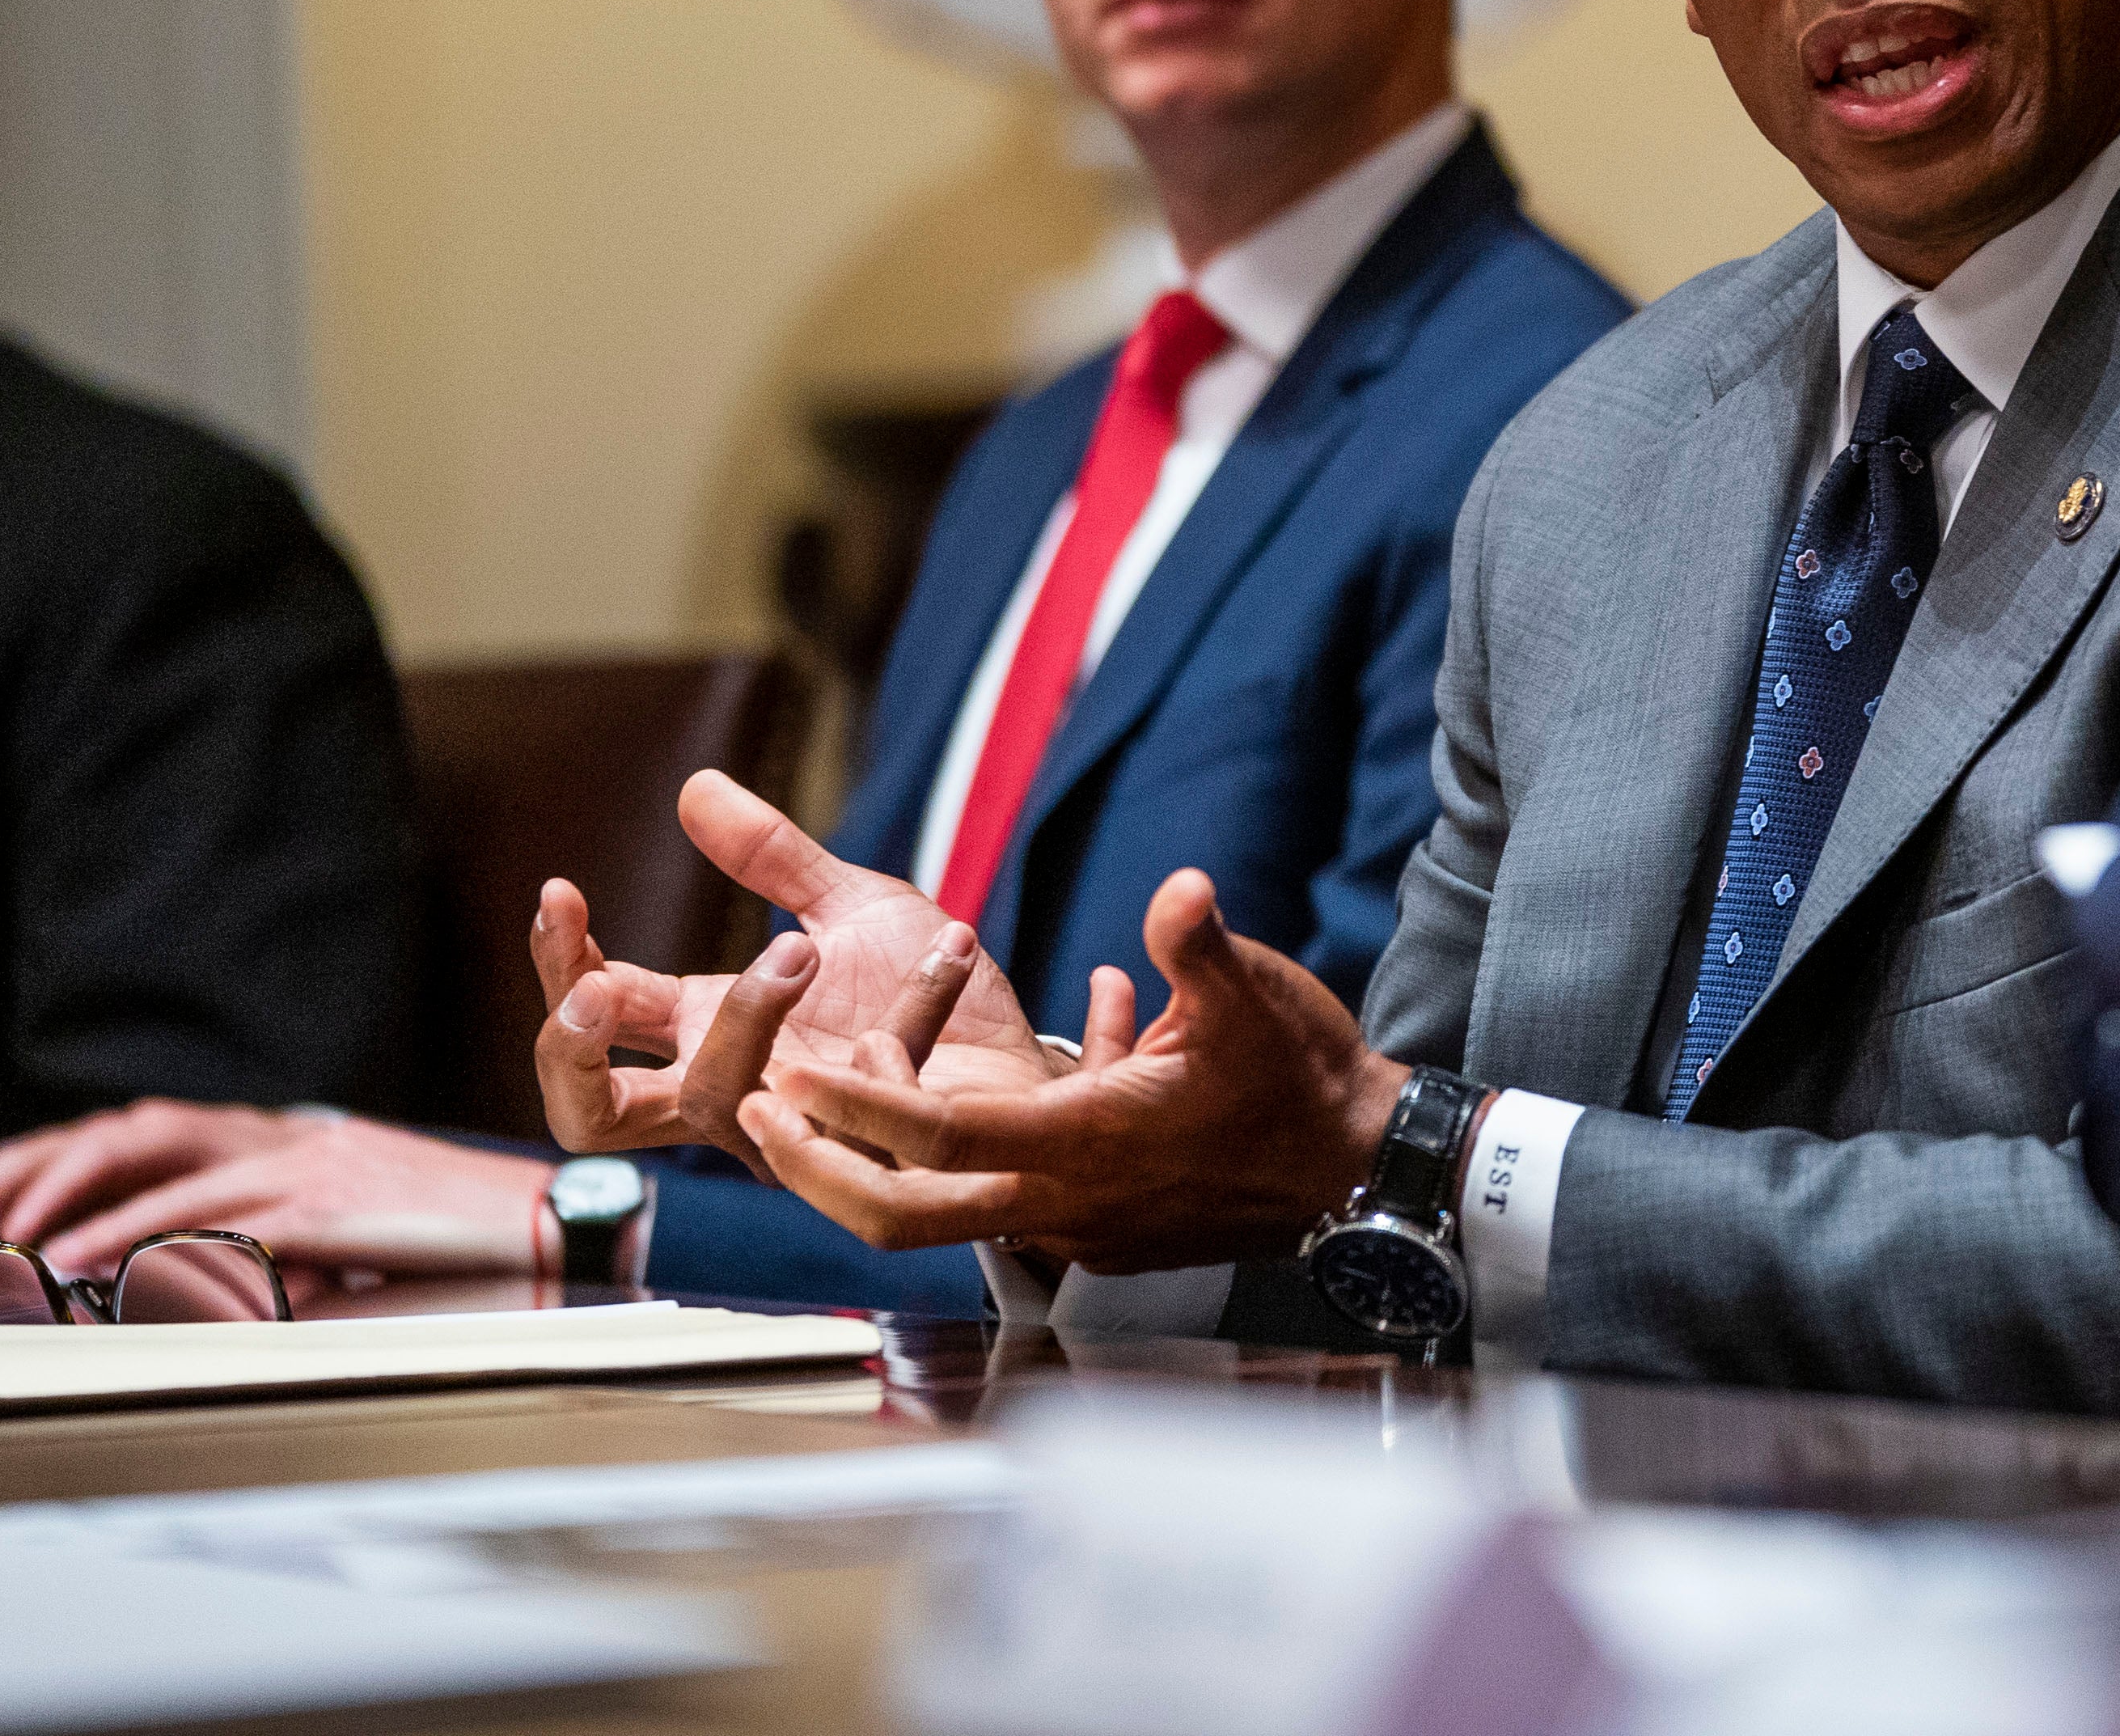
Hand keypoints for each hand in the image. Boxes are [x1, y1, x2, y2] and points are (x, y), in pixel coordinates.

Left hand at [0, 1102, 549, 1283]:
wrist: (558, 1229)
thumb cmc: (455, 1248)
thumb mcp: (332, 1251)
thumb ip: (249, 1260)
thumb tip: (153, 1296)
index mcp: (279, 1137)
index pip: (131, 1134)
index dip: (35, 1170)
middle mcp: (282, 1132)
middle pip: (119, 1130)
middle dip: (11, 1176)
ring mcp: (306, 1157)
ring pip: (152, 1156)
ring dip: (59, 1200)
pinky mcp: (331, 1197)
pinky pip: (211, 1212)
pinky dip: (137, 1237)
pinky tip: (83, 1267)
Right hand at [529, 769, 1038, 1169]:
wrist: (1022, 1049)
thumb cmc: (926, 989)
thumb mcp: (851, 905)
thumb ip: (772, 857)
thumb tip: (695, 785)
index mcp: (708, 1032)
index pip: (594, 1018)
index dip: (562, 962)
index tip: (562, 891)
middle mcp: (737, 1090)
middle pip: (593, 1115)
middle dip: (573, 1052)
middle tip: (597, 986)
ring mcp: (799, 1127)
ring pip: (721, 1101)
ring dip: (749, 1014)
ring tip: (802, 947)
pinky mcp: (877, 1142)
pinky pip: (873, 1086)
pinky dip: (914, 1005)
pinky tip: (953, 944)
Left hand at [743, 868, 1401, 1272]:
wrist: (1359, 1172)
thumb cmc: (1304, 1083)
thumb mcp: (1256, 997)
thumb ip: (1197, 946)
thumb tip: (1177, 891)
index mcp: (1085, 1143)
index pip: (935, 1136)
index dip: (854, 1106)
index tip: (785, 1071)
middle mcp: (1062, 1200)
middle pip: (899, 1214)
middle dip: (816, 1166)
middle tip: (761, 1109)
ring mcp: (1074, 1224)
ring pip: (934, 1217)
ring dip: (868, 1160)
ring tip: (829, 1093)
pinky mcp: (1093, 1228)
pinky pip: (996, 1198)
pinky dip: (951, 1153)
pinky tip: (964, 1081)